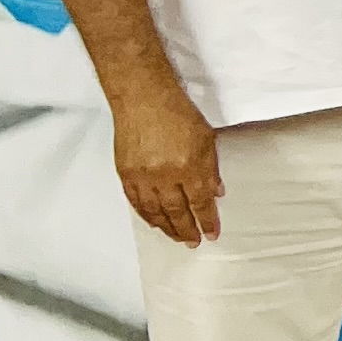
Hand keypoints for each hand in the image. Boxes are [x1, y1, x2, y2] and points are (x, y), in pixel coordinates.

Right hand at [114, 87, 221, 244]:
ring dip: (166, 227)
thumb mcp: (206, 139)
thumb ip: (211, 169)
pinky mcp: (125, 173)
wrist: (143, 99)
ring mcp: (143, 176)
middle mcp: (165, 176)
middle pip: (177, 211)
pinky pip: (136, 202)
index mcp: (189, 167)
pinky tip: (153, 222)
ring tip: (176, 237)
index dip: (207, 220)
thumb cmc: (177, 113)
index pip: (200, 202)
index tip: (212, 233)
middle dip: (187, 229)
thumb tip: (215, 193)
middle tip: (193, 241)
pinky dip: (146, 215)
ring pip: (155, 211)